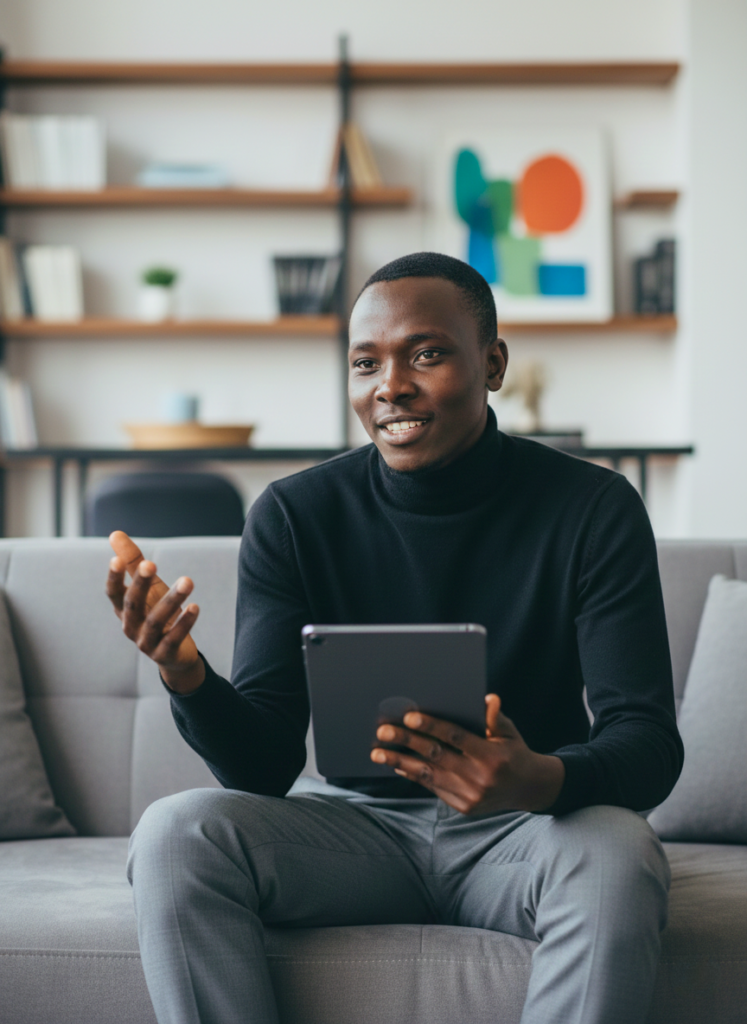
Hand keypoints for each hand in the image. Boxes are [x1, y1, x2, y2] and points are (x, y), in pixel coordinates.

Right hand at [106, 531, 204, 693]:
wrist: (174, 654)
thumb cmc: (156, 612)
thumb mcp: (148, 587)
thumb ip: (133, 562)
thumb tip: (115, 534)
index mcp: (124, 609)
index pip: (113, 593)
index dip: (113, 578)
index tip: (116, 559)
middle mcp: (130, 626)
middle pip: (133, 604)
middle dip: (141, 584)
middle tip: (151, 563)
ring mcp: (146, 642)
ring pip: (156, 620)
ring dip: (172, 600)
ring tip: (188, 580)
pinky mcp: (165, 654)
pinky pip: (173, 637)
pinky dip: (184, 623)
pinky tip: (195, 606)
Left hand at [371, 694, 564, 814]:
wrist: (528, 789)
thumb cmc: (514, 751)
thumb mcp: (509, 732)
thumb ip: (494, 717)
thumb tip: (487, 698)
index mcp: (492, 756)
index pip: (456, 738)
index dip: (432, 726)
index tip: (409, 716)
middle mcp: (480, 778)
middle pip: (436, 756)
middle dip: (406, 742)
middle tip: (382, 730)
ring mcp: (470, 796)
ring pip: (428, 775)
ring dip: (399, 761)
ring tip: (377, 752)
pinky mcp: (463, 807)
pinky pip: (433, 787)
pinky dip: (413, 775)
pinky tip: (397, 763)